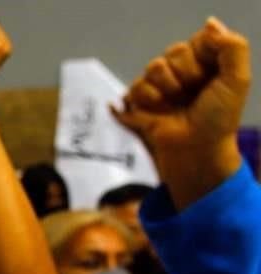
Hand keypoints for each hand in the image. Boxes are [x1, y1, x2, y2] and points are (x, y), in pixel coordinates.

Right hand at [111, 18, 248, 178]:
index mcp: (207, 64)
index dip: (202, 55)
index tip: (209, 75)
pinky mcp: (140, 101)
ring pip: (154, 66)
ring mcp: (161, 86)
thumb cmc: (218, 119)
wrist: (194, 149)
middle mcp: (183, 71)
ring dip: (166, 87)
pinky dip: (147, 99)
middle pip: (174, 51)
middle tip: (192, 93)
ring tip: (175, 104)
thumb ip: (232, 47)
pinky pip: (136, 85)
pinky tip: (157, 111)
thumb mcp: (237, 80)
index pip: (198, 40)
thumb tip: (210, 24)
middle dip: (185, 73)